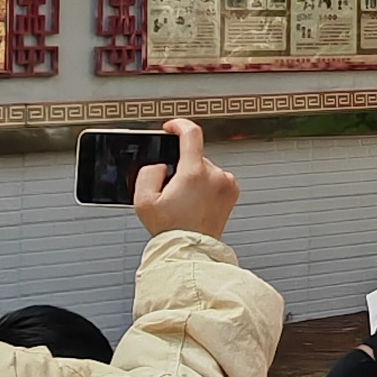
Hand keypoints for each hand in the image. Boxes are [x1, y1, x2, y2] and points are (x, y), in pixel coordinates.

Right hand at [133, 117, 237, 244]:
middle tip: (170, 190)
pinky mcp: (232, 192)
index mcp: (194, 173)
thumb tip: (161, 166)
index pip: (191, 134)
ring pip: (205, 169)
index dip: (178, 125)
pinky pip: (215, 179)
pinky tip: (196, 202)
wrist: (191, 250)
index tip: (171, 127)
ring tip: (184, 201)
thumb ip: (148, 173)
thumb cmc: (170, 229)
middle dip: (180, 168)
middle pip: (194, 157)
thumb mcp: (143, 200)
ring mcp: (227, 184)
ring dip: (193, 178)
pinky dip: (205, 185)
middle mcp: (216, 175)